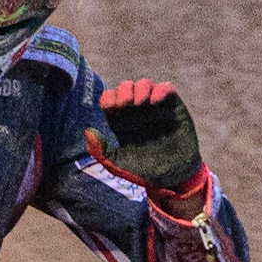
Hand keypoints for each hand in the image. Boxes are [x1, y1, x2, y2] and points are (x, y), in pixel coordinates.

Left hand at [83, 79, 206, 196]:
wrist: (173, 176)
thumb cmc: (144, 170)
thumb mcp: (118, 164)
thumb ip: (101, 151)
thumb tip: (88, 132)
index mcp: (121, 120)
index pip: (110, 99)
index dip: (108, 98)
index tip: (109, 107)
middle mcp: (137, 111)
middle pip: (126, 88)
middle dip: (123, 91)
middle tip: (124, 103)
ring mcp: (155, 107)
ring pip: (145, 85)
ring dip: (140, 88)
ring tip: (139, 102)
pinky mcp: (173, 107)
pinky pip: (167, 88)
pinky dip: (160, 90)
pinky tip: (154, 101)